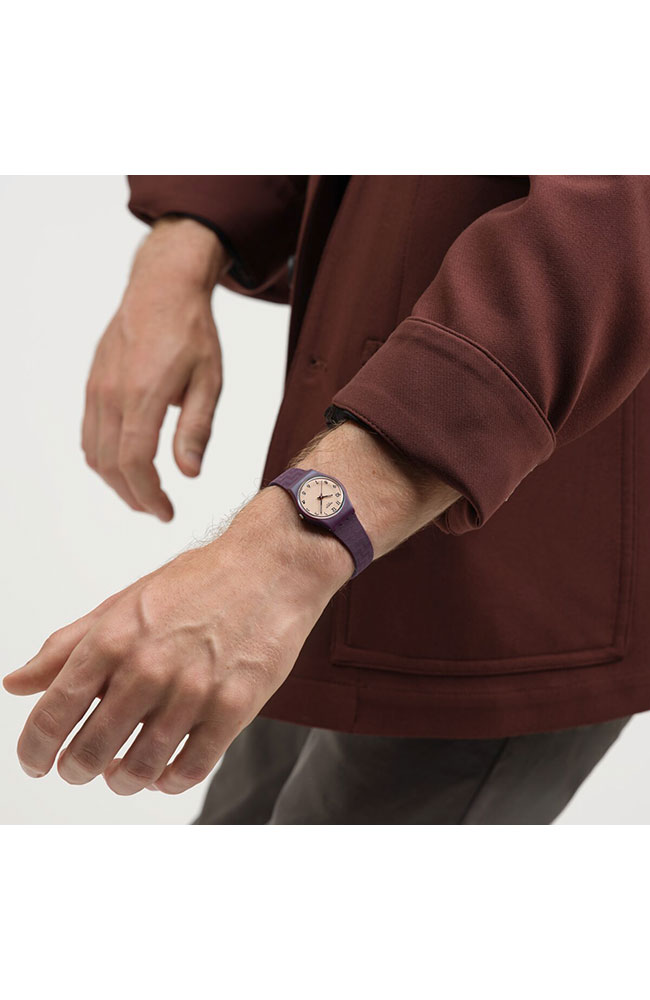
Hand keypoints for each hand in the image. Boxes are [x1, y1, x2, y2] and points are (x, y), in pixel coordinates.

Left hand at [3, 488, 350, 794]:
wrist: (270, 568)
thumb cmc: (197, 583)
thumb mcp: (123, 604)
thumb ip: (67, 646)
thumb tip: (16, 683)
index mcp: (113, 638)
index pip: (53, 713)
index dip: (35, 748)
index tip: (36, 761)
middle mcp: (148, 667)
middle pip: (91, 751)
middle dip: (76, 769)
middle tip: (79, 768)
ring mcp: (193, 690)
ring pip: (140, 768)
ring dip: (123, 780)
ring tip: (122, 773)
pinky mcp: (234, 707)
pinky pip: (190, 768)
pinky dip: (169, 780)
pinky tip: (164, 772)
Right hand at [82, 217, 228, 520]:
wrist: (161, 289)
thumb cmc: (192, 333)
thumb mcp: (209, 380)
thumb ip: (197, 428)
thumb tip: (190, 473)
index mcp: (144, 395)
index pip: (136, 462)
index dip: (149, 496)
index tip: (167, 513)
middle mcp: (112, 395)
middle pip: (111, 465)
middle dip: (134, 496)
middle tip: (159, 510)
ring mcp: (97, 390)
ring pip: (95, 454)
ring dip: (117, 482)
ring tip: (144, 493)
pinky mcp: (92, 386)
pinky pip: (89, 434)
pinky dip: (104, 459)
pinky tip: (126, 465)